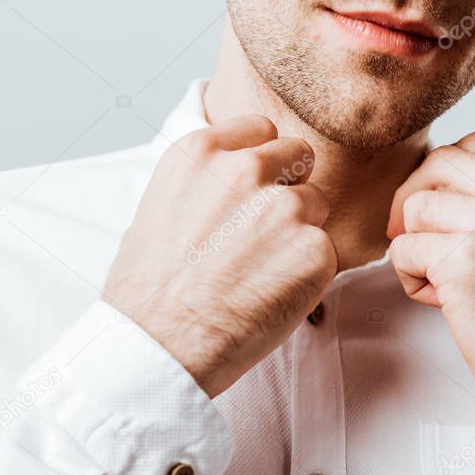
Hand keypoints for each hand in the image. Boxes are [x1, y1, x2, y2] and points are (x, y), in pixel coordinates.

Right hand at [104, 115, 336, 397]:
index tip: (250, 192)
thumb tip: (232, 182)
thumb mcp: (157, 207)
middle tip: (262, 233)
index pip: (261, 130)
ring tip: (260, 271)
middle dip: (288, 187)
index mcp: (202, 151)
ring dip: (300, 231)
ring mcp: (285, 207)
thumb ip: (204, 182)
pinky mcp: (315, 249)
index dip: (261, 163)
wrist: (158, 344)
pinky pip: (327, 251)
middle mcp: (245, 167)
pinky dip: (309, 273)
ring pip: (316, 203)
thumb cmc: (148, 289)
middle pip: (298, 155)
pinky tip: (271, 294)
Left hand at [386, 131, 474, 422]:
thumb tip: (440, 181)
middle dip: (415, 200)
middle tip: (418, 241)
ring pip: (416, 206)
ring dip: (415, 245)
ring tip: (442, 281)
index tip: (440, 212)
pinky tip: (440, 302)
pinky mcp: (466, 259)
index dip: (443, 175)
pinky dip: (410, 277)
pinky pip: (403, 248)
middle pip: (440, 163)